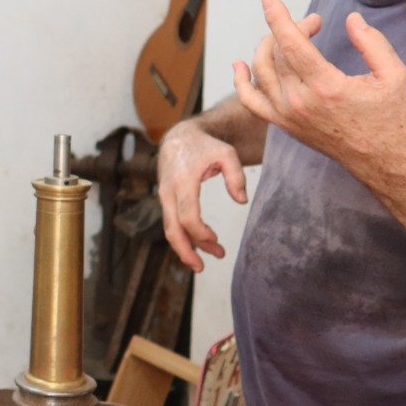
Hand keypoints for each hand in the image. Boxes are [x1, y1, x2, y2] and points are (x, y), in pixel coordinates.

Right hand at [157, 120, 249, 271]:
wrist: (178, 137)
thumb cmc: (205, 146)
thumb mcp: (226, 153)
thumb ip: (236, 176)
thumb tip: (241, 201)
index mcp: (183, 182)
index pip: (188, 217)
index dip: (201, 233)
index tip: (216, 240)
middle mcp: (168, 192)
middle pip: (172, 229)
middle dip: (186, 251)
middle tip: (202, 268)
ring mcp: (164, 197)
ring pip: (170, 229)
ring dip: (185, 248)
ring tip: (204, 262)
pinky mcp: (165, 200)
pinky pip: (171, 223)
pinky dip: (183, 237)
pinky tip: (198, 245)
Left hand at [232, 0, 405, 171]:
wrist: (380, 160)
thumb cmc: (390, 116)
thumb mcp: (394, 75)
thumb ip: (373, 43)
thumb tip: (350, 19)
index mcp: (326, 88)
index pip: (291, 45)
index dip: (278, 18)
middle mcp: (300, 103)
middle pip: (278, 52)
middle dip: (291, 29)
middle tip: (314, 23)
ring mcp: (287, 116)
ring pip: (261, 71)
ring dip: (269, 46)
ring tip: (288, 35)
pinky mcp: (283, 125)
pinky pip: (251, 101)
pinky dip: (241, 82)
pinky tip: (239, 64)